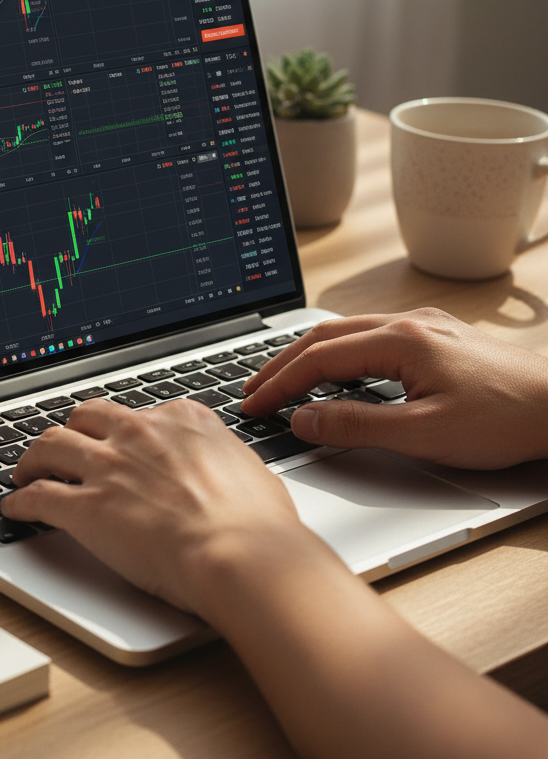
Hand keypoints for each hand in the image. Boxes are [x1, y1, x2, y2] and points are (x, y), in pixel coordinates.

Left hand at [0, 397, 318, 619]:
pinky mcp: (87, 508)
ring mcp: (109, 467)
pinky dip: (20, 502)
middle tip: (65, 447)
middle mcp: (139, 433)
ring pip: (51, 444)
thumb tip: (222, 468)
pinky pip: (38, 496)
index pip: (139, 412)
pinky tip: (14, 509)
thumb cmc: (258, 524)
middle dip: (73, 430)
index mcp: (181, 419)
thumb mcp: (248, 469)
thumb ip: (222, 459)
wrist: (243, 555)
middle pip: (87, 416)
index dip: (124, 431)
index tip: (118, 442)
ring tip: (25, 470)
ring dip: (33, 458)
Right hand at [241, 308, 547, 467]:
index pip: (318, 358)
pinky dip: (336, 353)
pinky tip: (334, 371)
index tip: (252, 406)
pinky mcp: (436, 337)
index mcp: (400, 341)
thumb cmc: (507, 420)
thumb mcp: (426, 434)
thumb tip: (303, 419)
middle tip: (251, 390)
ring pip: (345, 332)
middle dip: (281, 363)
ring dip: (306, 355)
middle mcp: (407, 324)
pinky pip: (369, 336)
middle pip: (323, 336)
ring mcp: (423, 327)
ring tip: (281, 380)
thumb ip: (358, 425)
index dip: (278, 383)